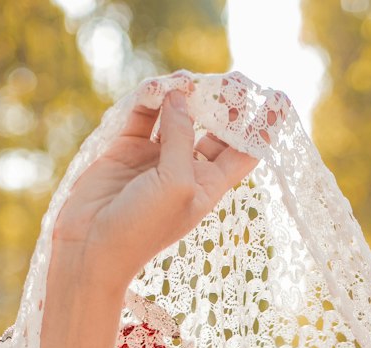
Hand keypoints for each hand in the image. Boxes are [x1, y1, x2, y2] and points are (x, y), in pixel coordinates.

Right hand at [51, 87, 257, 291]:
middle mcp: (186, 170)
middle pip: (215, 131)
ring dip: (184, 96)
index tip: (279, 102)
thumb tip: (179, 95)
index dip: (262, 131)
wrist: (91, 247)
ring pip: (178, 116)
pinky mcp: (127, 148)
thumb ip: (181, 136)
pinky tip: (155, 87)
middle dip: (225, 106)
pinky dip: (149, 98)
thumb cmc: (143, 226)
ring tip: (187, 79)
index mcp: (208, 187)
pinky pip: (144, 114)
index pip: (244, 155)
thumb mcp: (176, 183)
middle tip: (234, 79)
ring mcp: (156, 158)